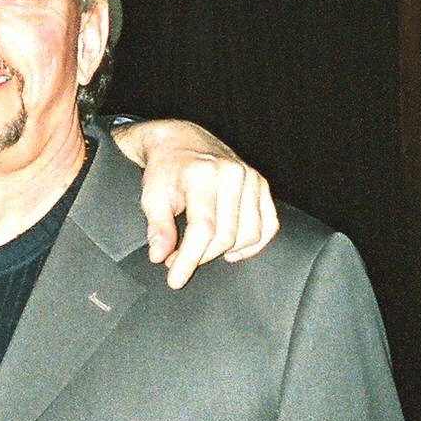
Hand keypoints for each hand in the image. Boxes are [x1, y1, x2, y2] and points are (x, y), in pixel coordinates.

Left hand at [109, 119, 278, 288]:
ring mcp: (252, 179)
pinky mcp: (262, 185)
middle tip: (178, 260)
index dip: (190, 259)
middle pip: (226, 235)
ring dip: (224, 252)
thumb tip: (160, 256)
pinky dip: (253, 244)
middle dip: (201, 257)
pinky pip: (269, 225)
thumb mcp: (151, 196)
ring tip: (200, 251)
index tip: (175, 279)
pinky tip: (232, 250)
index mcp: (204, 175)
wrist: (180, 141)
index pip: (203, 229)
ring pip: (249, 234)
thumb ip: (157, 226)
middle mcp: (233, 174)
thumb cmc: (165, 169)